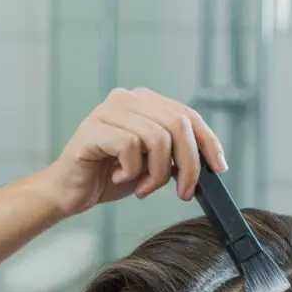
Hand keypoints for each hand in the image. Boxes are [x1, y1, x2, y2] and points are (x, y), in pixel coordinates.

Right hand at [40, 87, 226, 216]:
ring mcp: (108, 110)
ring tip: (143, 188)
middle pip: (178, 125)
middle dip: (188, 165)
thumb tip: (210, 163)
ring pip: (157, 138)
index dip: (208, 142)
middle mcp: (128, 99)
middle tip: (183, 192)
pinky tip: (120, 178)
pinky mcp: (93, 128)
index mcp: (145, 103)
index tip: (219, 169)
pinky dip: (132, 172)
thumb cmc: (112, 177)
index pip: (188, 115)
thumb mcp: (154, 166)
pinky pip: (130, 147)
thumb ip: (177, 157)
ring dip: (157, 174)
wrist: (73, 191)